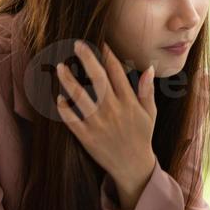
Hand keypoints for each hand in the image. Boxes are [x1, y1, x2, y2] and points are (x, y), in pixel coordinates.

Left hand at [56, 40, 158, 209]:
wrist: (133, 167)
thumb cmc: (142, 137)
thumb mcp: (150, 114)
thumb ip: (147, 91)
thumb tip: (149, 68)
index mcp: (129, 103)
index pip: (117, 72)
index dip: (108, 55)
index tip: (100, 42)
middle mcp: (114, 110)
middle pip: (97, 79)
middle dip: (86, 59)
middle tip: (76, 44)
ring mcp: (99, 124)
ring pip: (80, 97)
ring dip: (68, 80)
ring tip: (60, 67)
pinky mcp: (87, 137)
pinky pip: (71, 119)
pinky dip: (64, 108)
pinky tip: (59, 98)